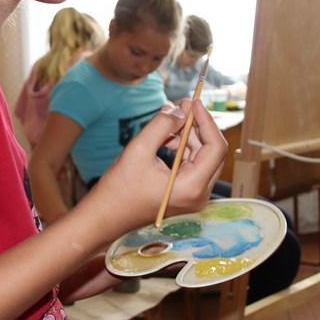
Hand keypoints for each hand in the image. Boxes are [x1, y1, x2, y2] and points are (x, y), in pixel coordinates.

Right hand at [82, 99, 227, 237]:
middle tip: (182, 105)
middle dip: (197, 126)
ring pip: (201, 157)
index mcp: (192, 186)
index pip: (215, 147)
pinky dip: (181, 149)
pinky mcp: (184, 195)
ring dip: (188, 137)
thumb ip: (161, 126)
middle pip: (211, 152)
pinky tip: (165, 138)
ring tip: (168, 122)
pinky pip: (191, 166)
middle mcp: (198, 195)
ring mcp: (193, 197)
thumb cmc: (118, 189)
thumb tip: (178, 110)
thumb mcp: (138, 149)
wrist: (104, 218)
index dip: (206, 120)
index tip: (194, 102)